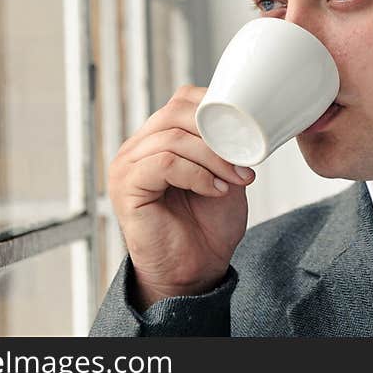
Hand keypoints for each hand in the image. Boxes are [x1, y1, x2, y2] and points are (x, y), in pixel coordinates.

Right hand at [108, 85, 254, 307]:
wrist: (195, 271)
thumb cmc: (207, 225)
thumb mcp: (225, 174)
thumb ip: (225, 145)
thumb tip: (245, 120)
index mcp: (158, 138)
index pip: (181, 100)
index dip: (215, 108)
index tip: (246, 132)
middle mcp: (138, 147)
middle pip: (176, 113)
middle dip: (217, 135)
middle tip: (244, 160)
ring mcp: (128, 166)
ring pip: (173, 139)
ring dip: (212, 158)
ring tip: (234, 179)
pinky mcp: (127, 188)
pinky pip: (164, 164)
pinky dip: (197, 174)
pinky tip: (215, 190)